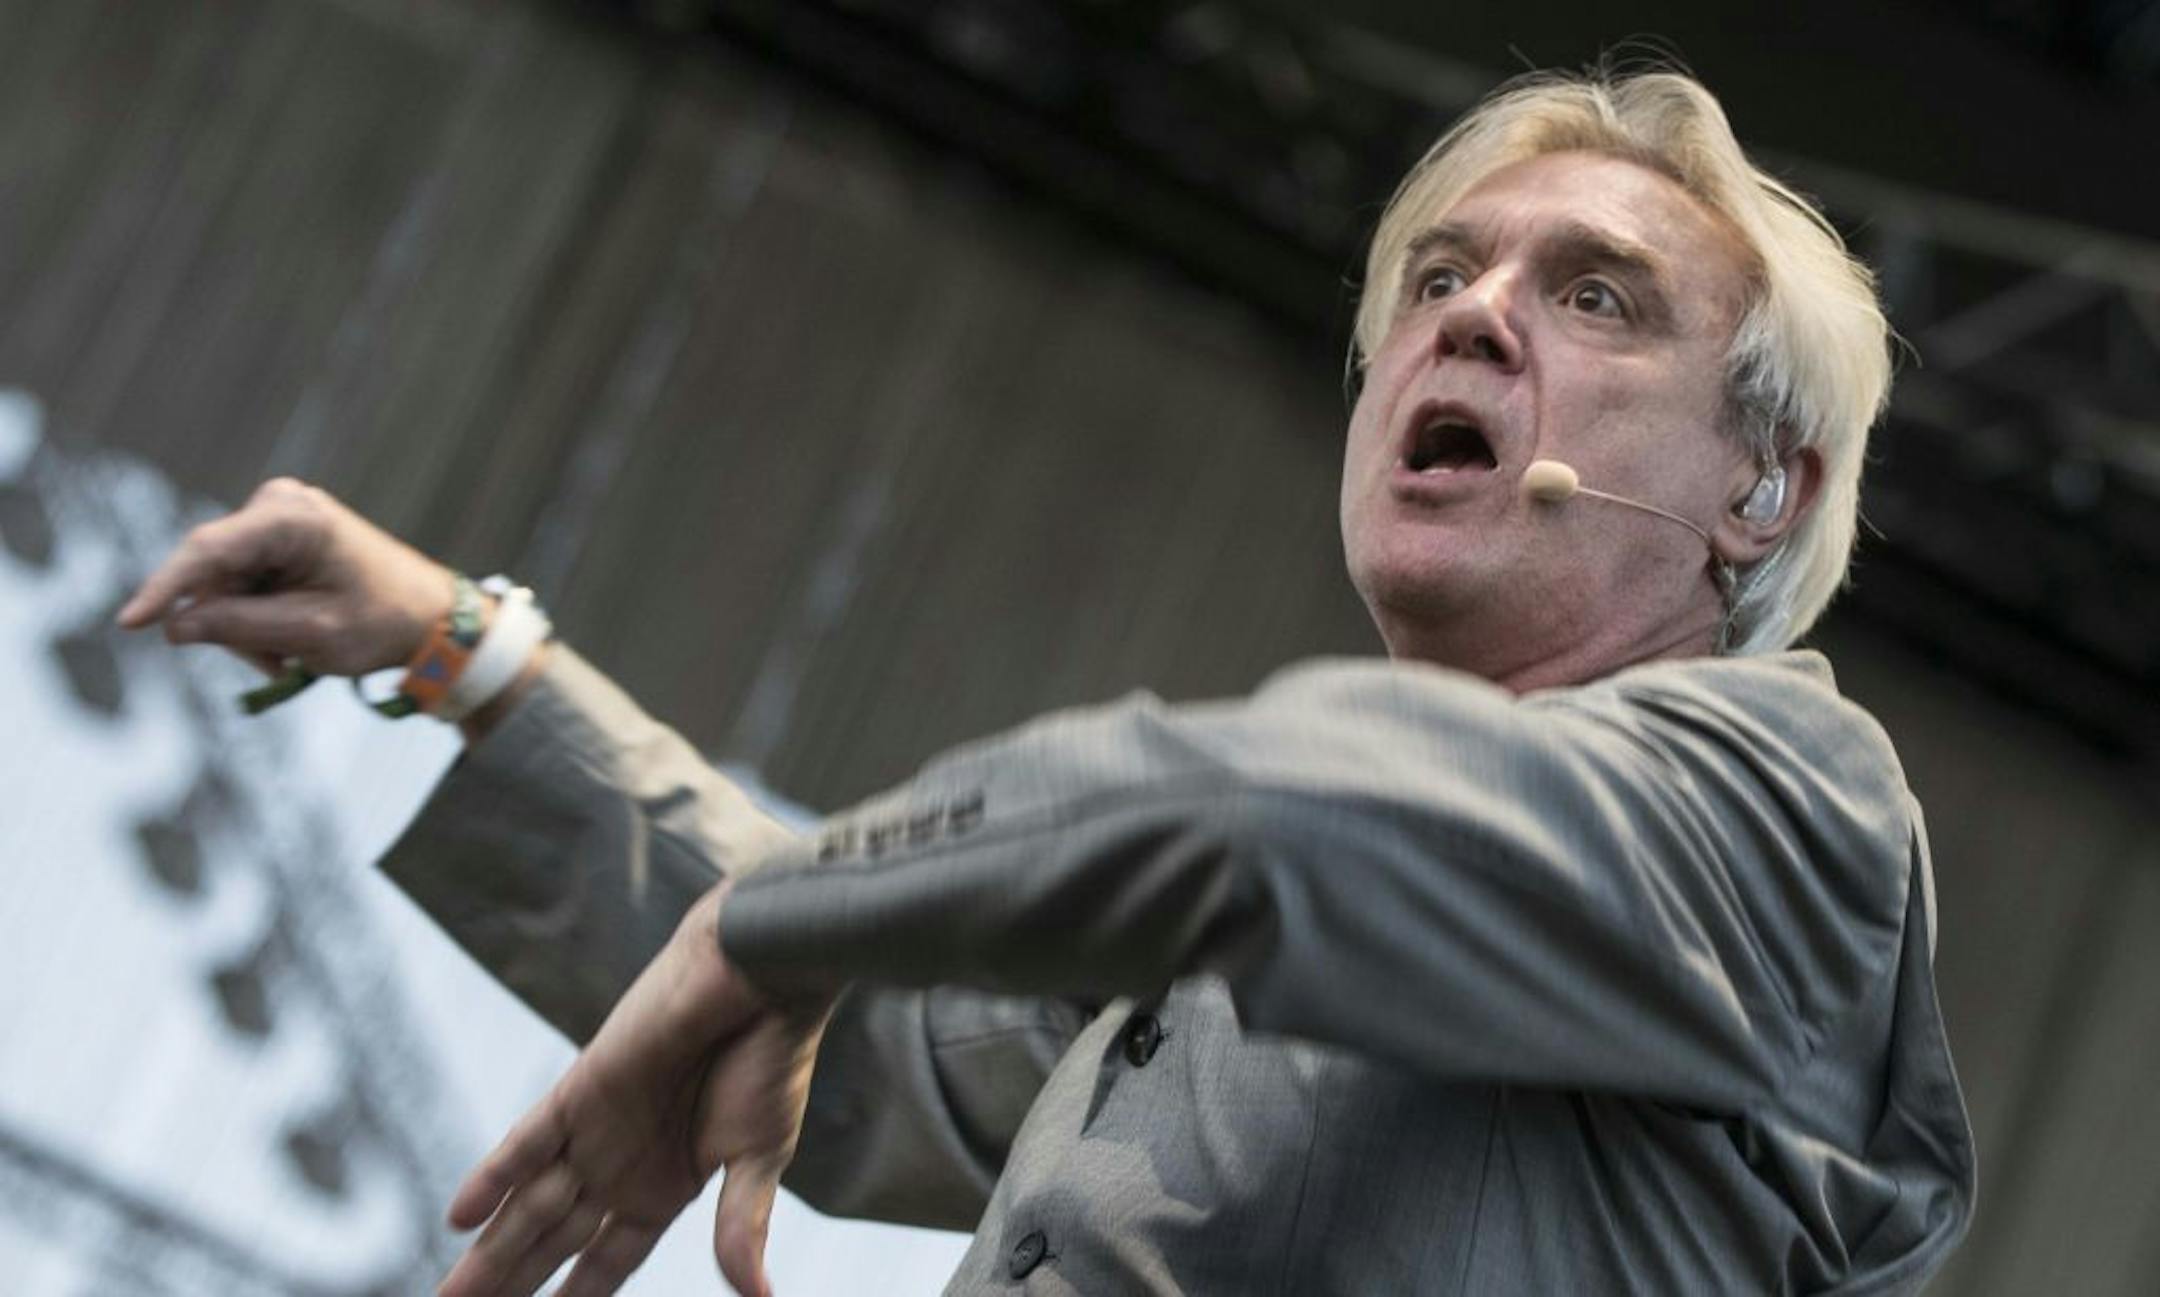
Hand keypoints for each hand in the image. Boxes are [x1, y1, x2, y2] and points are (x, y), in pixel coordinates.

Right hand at [115, 476, 454, 675]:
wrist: (432, 616)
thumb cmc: (385, 621)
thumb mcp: (312, 634)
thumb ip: (241, 628)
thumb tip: (175, 625)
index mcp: (293, 518)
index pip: (208, 551)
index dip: (166, 589)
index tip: (131, 623)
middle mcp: (278, 506)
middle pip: (212, 576)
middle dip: (232, 627)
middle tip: (277, 664)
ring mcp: (275, 521)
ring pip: (222, 588)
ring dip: (247, 631)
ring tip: (291, 656)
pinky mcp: (274, 541)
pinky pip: (240, 587)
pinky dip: (257, 621)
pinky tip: (288, 641)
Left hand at [440, 884, 828, 1296]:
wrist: (761, 976)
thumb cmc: (773, 1058)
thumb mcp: (760, 1156)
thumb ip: (742, 1225)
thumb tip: (758, 1296)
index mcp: (665, 1188)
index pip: (605, 1264)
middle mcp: (621, 1166)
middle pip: (551, 1243)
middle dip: (509, 1286)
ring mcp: (597, 1130)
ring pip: (529, 1206)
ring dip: (489, 1252)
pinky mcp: (582, 1089)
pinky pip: (526, 1142)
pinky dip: (492, 1178)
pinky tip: (457, 1218)